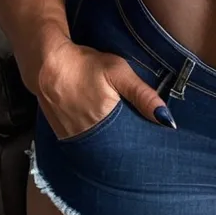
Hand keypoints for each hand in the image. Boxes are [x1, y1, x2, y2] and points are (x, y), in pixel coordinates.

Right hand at [35, 37, 175, 136]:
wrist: (47, 66)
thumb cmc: (85, 64)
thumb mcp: (118, 72)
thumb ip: (143, 95)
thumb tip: (168, 120)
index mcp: (107, 123)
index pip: (133, 145)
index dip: (143, 143)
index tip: (156, 143)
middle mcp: (90, 137)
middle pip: (116, 149)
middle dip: (129, 146)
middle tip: (141, 141)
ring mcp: (75, 139)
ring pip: (101, 149)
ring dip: (112, 146)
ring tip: (123, 137)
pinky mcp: (65, 137)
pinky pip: (86, 145)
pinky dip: (96, 141)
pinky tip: (102, 132)